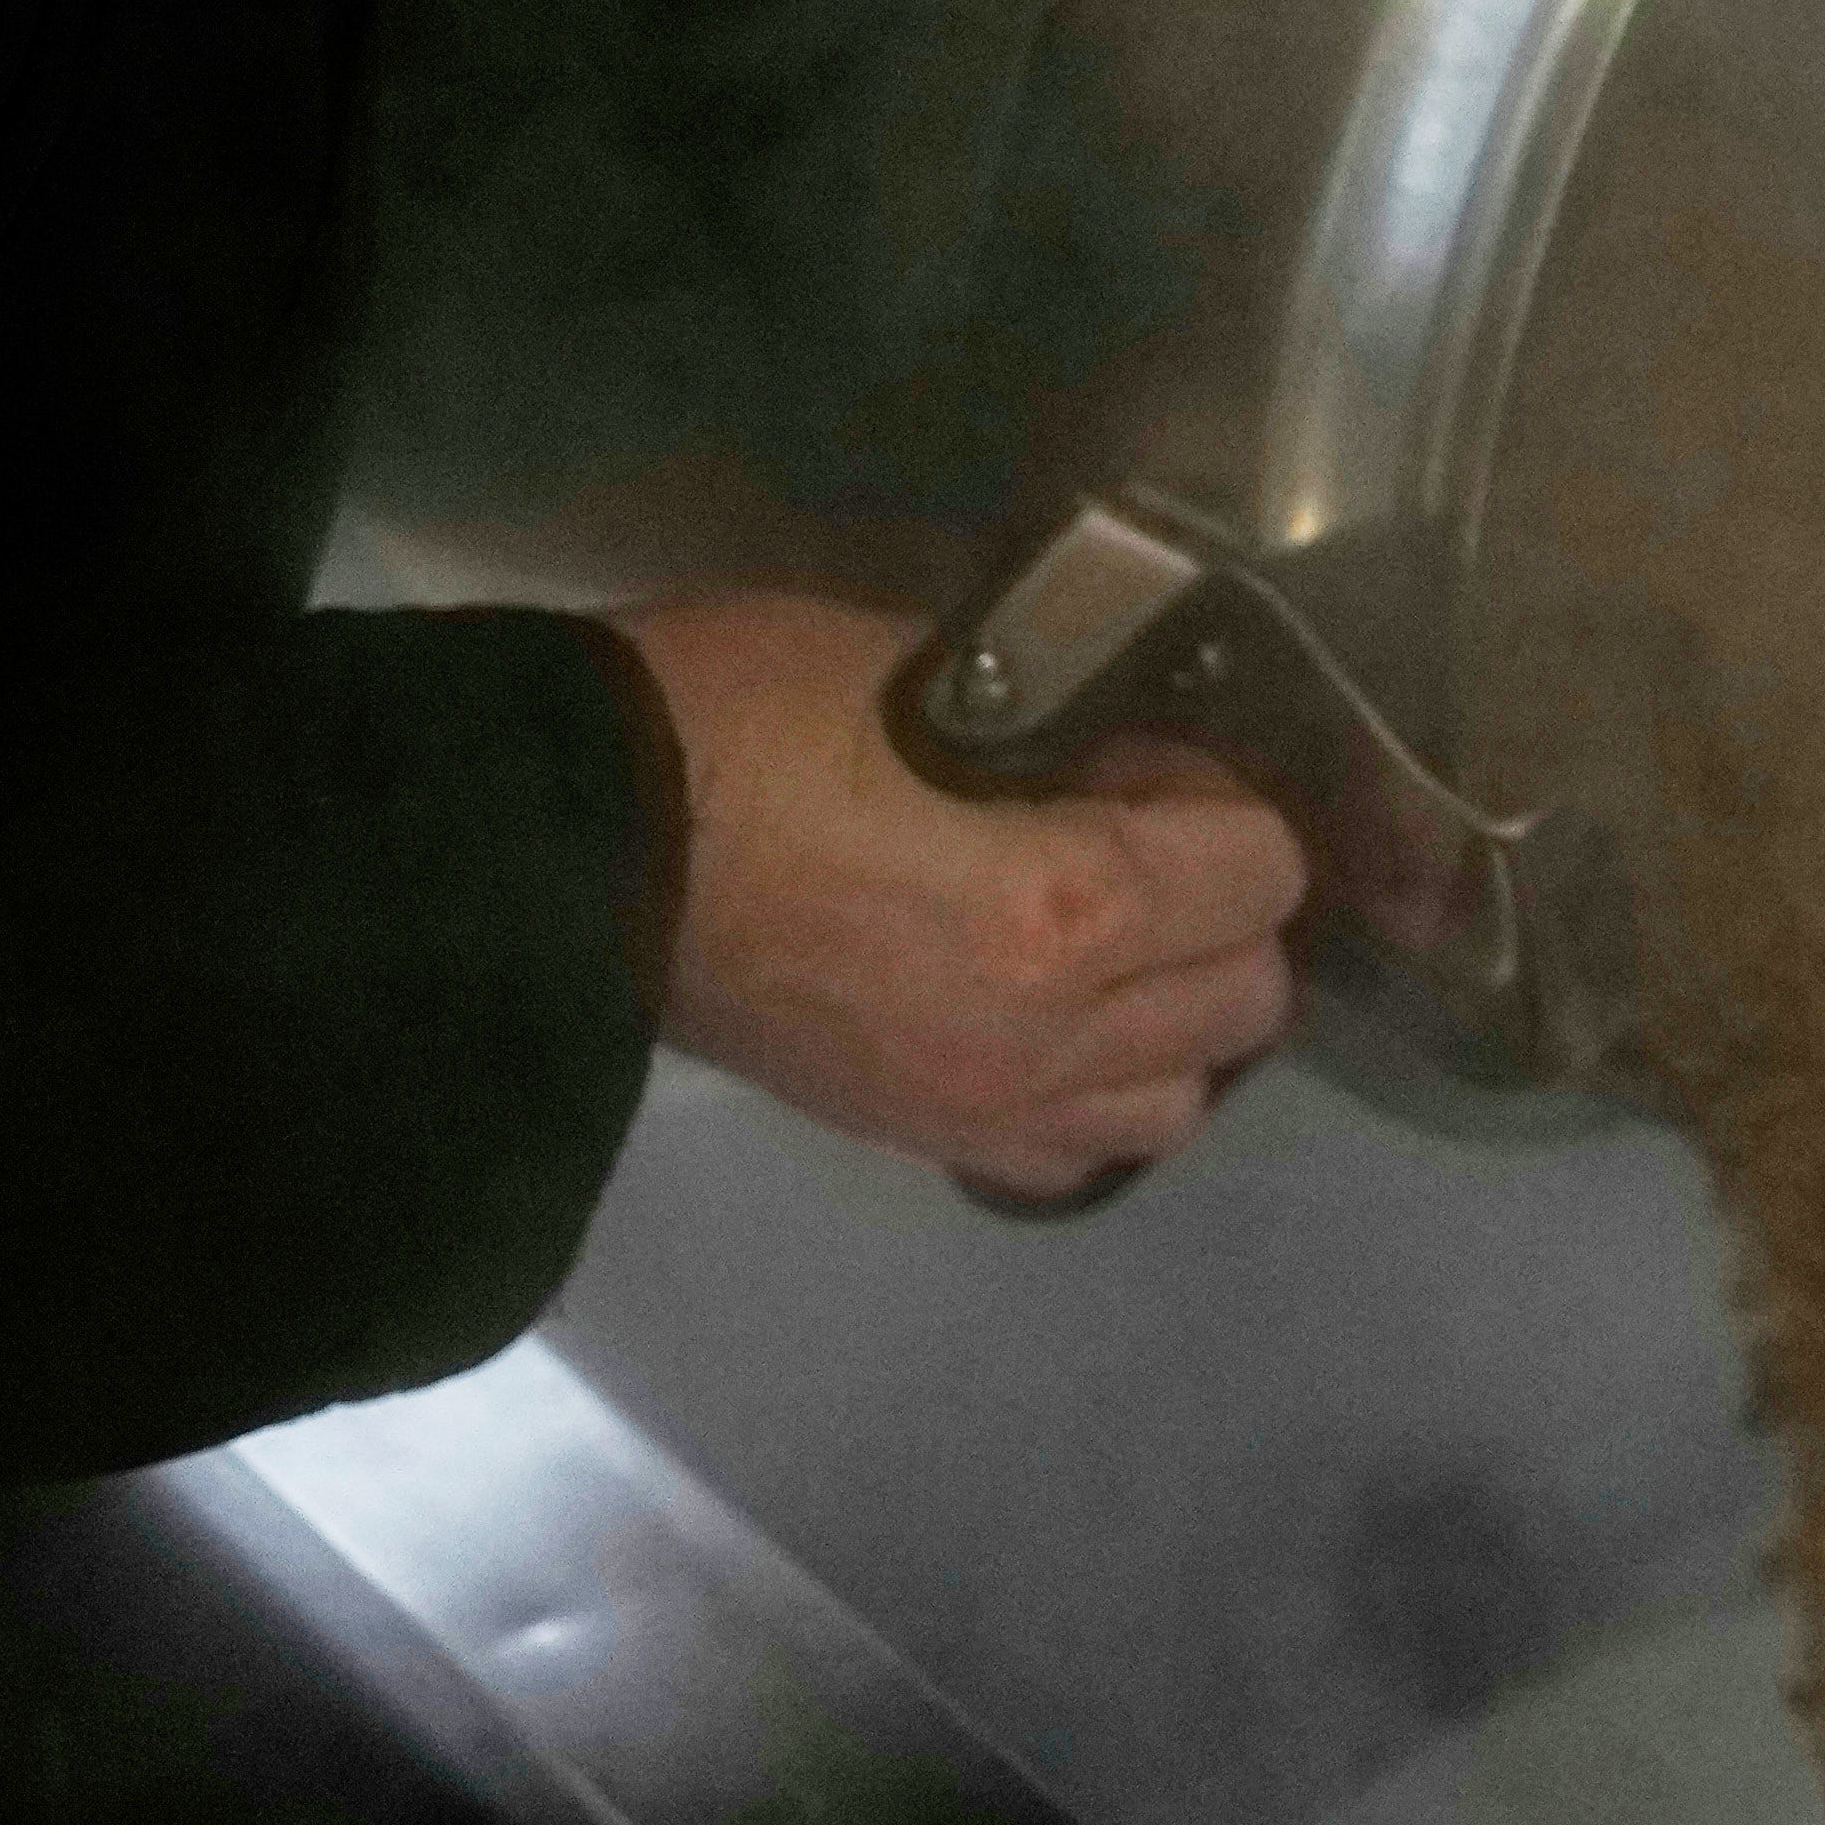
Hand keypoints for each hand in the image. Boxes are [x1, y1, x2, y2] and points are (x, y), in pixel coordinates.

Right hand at [616, 590, 1306, 1191]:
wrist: (563, 853)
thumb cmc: (733, 727)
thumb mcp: (917, 668)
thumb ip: (1055, 717)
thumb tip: (1119, 744)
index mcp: (1062, 906)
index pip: (1260, 872)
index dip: (1226, 800)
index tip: (1151, 761)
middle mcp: (1048, 1033)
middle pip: (1246, 998)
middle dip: (1224, 911)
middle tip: (1141, 842)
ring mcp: (980, 1105)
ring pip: (1177, 1100)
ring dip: (1172, 1020)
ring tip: (1108, 945)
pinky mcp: (911, 1139)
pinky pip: (1068, 1155)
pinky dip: (1087, 1095)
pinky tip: (1041, 1022)